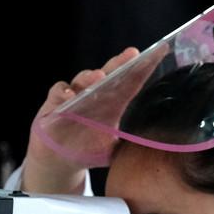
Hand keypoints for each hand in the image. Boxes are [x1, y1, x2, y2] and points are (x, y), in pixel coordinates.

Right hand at [21, 47, 140, 194]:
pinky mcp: (53, 105)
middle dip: (120, 63)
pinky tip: (69, 96)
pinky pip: (58, 92)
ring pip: (82, 79)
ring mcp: (74, 97)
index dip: (143, 68)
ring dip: (90, 77)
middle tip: (132, 54)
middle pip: (108, 74)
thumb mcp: (111, 151)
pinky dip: (62, 92)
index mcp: (112, 103)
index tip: (159, 52)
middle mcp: (94, 95)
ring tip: (99, 77)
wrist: (60, 161)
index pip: (130, 82)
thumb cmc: (88, 151)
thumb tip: (151, 147)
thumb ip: (127, 147)